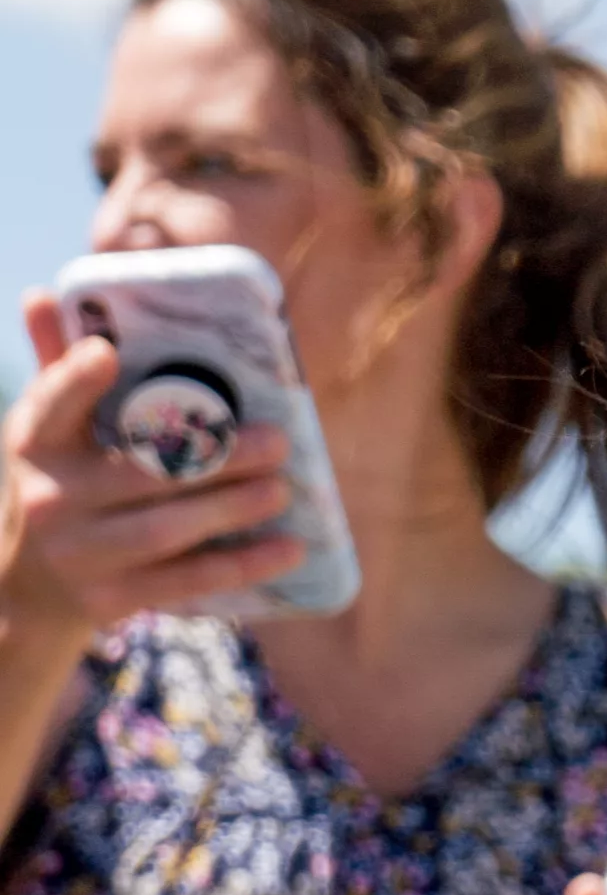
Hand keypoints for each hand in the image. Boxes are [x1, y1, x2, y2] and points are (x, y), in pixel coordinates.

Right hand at [1, 289, 304, 640]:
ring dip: (231, 510)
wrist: (29, 592)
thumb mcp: (49, 435)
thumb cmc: (61, 489)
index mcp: (35, 446)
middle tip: (277, 441)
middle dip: (212, 458)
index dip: (77, 380)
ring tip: (283, 489)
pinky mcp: (111, 600)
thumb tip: (42, 294)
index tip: (109, 354)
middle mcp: (51, 500)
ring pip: (164, 530)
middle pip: (137, 475)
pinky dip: (242, 565)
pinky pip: (186, 582)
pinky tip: (290, 548)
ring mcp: (80, 555)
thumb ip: (60, 373)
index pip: (51, 405)